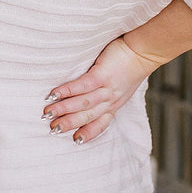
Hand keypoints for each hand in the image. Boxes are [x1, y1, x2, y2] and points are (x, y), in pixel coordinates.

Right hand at [42, 36, 160, 143]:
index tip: (75, 140)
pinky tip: (54, 94)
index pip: (100, 123)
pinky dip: (67, 91)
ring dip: (63, 110)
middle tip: (52, 130)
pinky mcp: (103, 75)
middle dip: (68, 124)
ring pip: (83, 103)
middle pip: (87, 116)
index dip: (88, 132)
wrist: (144, 51)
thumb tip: (89, 95)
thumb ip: (107, 92)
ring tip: (47, 114)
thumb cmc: (131, 63)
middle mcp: (111, 100)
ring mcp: (107, 88)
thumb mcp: (122, 85)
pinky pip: (82, 86)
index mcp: (114, 103)